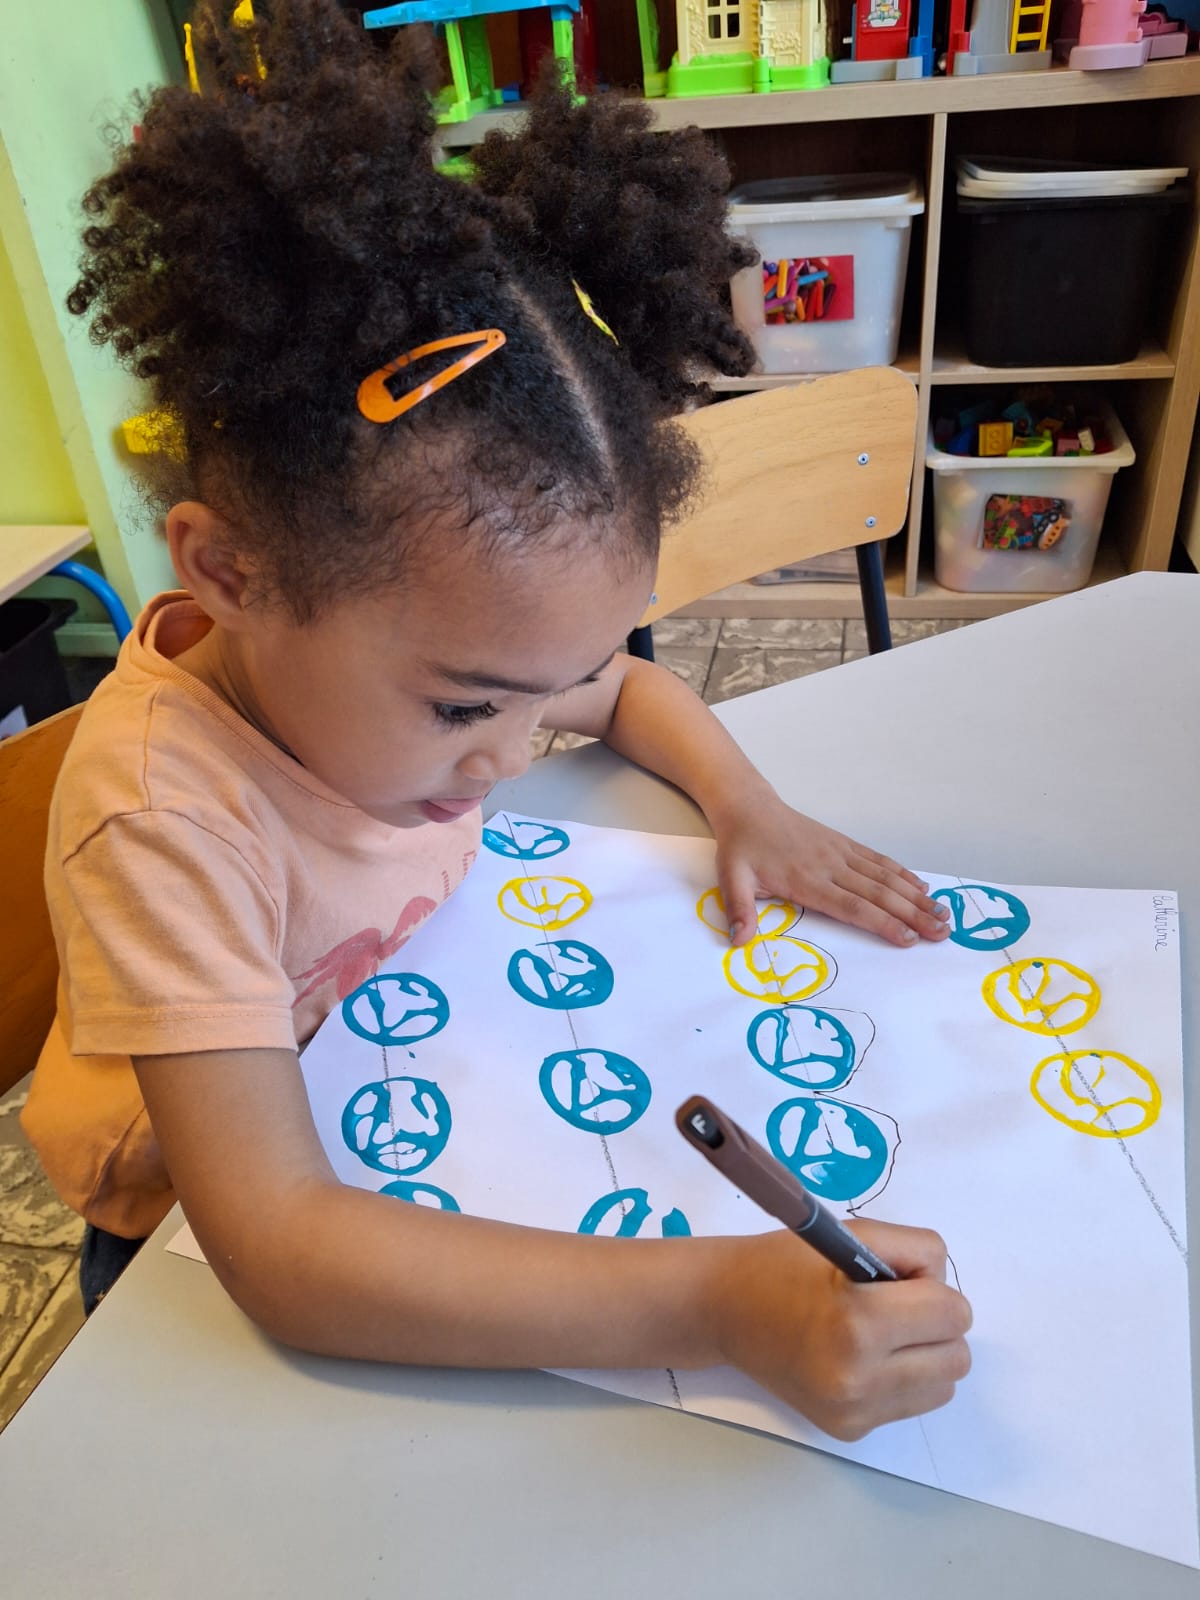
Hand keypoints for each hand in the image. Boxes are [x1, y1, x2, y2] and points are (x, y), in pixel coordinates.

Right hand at [705, 1221, 972, 1440]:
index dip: (932, 1288)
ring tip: (880, 1331)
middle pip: (956, 1356)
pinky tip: (862, 1357)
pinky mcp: (850, 1430)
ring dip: (925, 1355)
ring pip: (944, 1386)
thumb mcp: (853, 1234)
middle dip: (935, 1324)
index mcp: (858, 1323)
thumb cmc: (786, 1263)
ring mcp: (854, 1411)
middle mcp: (859, 1378)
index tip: (899, 1280)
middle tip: (891, 1305)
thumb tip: (945, 1289)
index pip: (953, 1314)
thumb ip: (915, 1251)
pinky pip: (912, 1404)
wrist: (725, 1309)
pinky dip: (901, 1377)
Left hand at [714, 794, 950, 948]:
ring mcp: (840, 853)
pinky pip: (878, 860)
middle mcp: (830, 866)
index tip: (907, 939)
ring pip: (885, 877)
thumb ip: (739, 910)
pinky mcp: (843, 843)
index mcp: (806, 880)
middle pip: (878, 894)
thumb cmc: (742, 847)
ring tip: (943, 914)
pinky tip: (921, 887)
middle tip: (942, 933)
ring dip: (916, 896)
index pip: (851, 907)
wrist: (749, 807)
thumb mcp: (731, 879)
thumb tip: (739, 941)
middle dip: (912, 915)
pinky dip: (902, 874)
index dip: (881, 923)